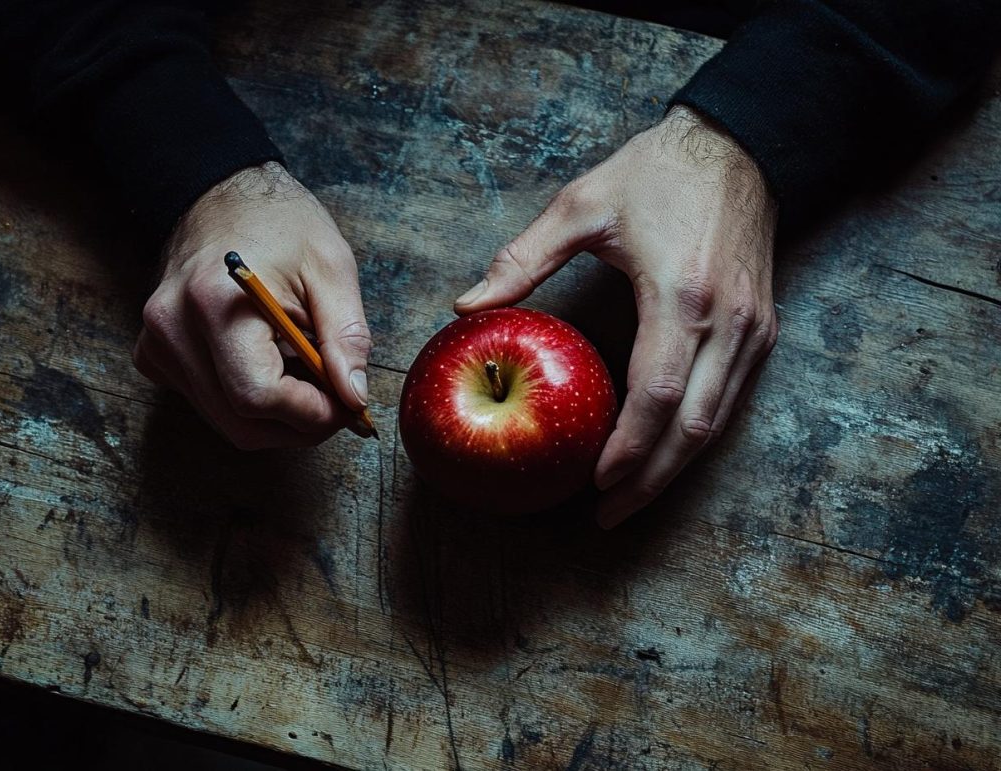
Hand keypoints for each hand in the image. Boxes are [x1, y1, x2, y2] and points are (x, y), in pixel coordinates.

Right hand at [134, 162, 371, 448]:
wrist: (222, 195)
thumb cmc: (280, 225)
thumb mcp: (331, 269)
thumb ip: (346, 337)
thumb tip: (353, 397)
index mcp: (214, 303)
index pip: (257, 396)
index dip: (311, 414)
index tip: (348, 406)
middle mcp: (173, 329)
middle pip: (241, 424)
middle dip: (299, 425)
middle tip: (338, 402)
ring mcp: (157, 346)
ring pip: (227, 423)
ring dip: (279, 417)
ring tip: (309, 375)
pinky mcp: (156, 356)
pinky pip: (211, 406)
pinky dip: (250, 402)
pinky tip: (273, 365)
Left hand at [455, 106, 777, 527]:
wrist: (742, 145)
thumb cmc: (659, 173)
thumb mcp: (582, 205)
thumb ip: (523, 259)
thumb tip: (467, 306)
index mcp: (679, 294)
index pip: (656, 395)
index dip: (627, 447)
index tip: (593, 482)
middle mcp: (725, 322)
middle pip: (692, 428)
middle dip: (650, 480)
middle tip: (607, 514)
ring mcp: (751, 330)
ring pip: (718, 424)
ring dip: (675, 469)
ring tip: (631, 497)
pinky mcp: (761, 329)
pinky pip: (731, 400)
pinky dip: (696, 436)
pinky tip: (664, 453)